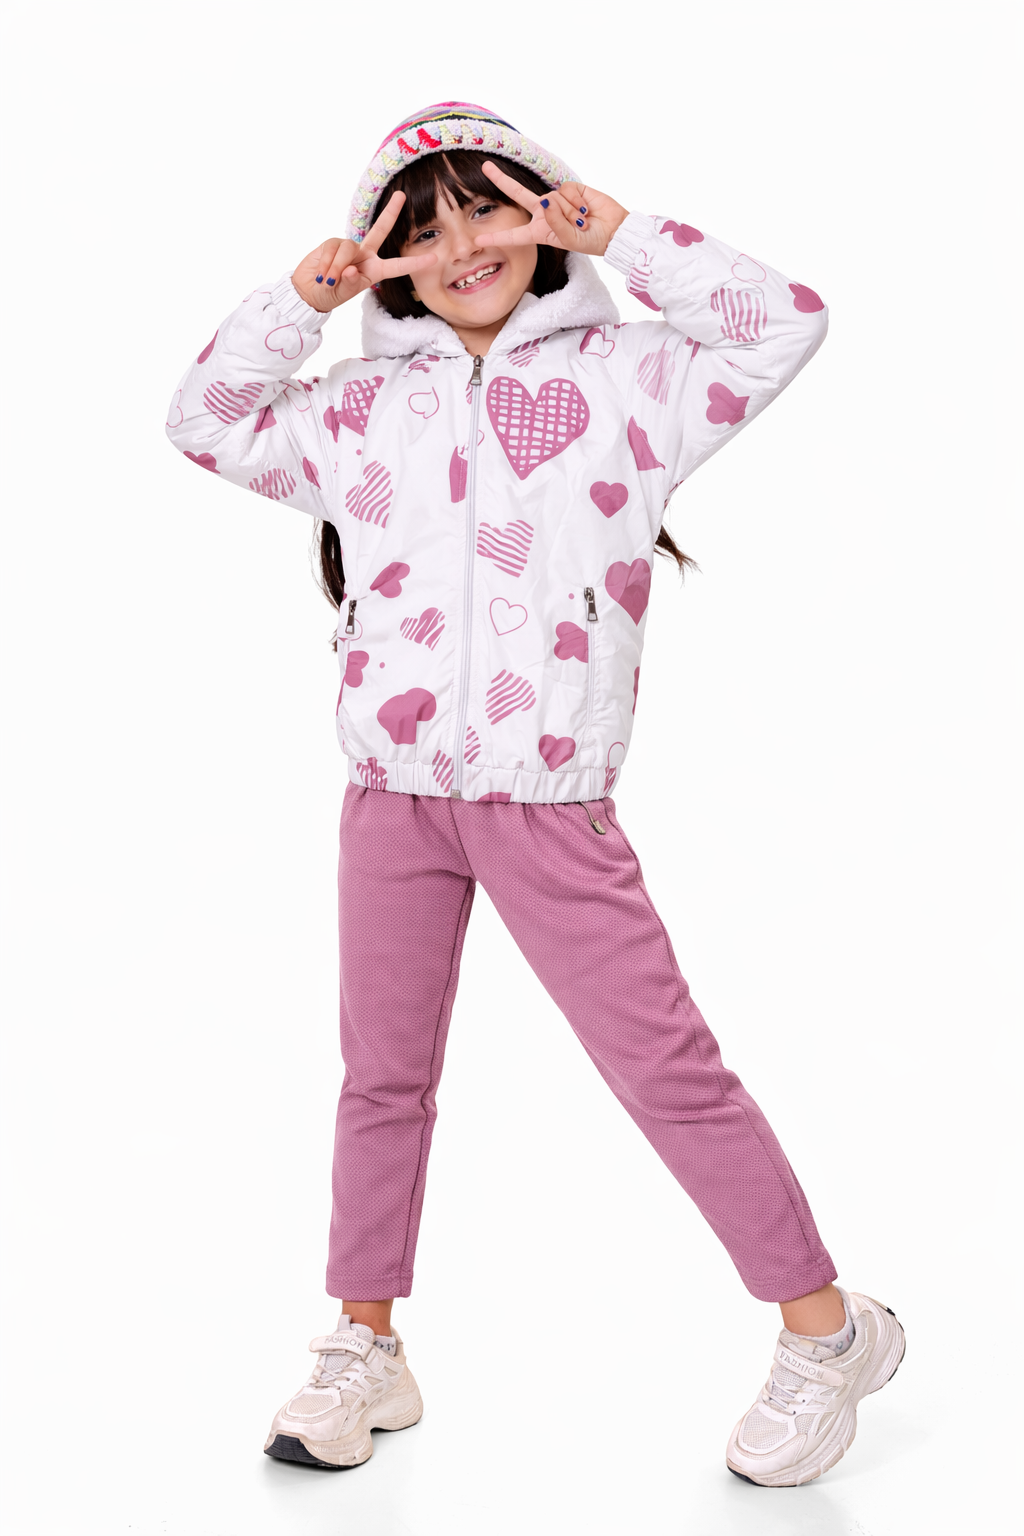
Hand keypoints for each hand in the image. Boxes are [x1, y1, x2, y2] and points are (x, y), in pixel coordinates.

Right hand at [290, 192, 437, 312]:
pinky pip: (333, 248)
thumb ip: (349, 282)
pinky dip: (327, 263)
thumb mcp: (343, 293)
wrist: (309, 291)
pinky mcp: (332, 243)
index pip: (397, 266)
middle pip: (379, 230)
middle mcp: (365, 255)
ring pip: (348, 248)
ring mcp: (349, 248)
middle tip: (402, 196)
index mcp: (374, 271)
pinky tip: (322, 273)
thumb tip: (351, 269)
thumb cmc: (330, 294)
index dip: (415, 263)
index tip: (434, 258)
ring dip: (337, 267)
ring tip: (329, 281)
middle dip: (390, 213)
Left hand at [477, 162, 628, 257]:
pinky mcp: (570, 189)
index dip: (497, 238)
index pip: (515, 235)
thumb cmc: (590, 241)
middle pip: (518, 194)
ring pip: (552, 199)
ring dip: (570, 213)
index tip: (478, 239)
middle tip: (486, 166)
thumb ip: (555, 223)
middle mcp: (544, 213)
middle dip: (502, 180)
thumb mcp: (569, 241)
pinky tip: (586, 209)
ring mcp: (556, 200)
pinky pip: (565, 191)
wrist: (613, 230)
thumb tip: (546, 200)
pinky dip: (577, 202)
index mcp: (540, 232)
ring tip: (582, 221)